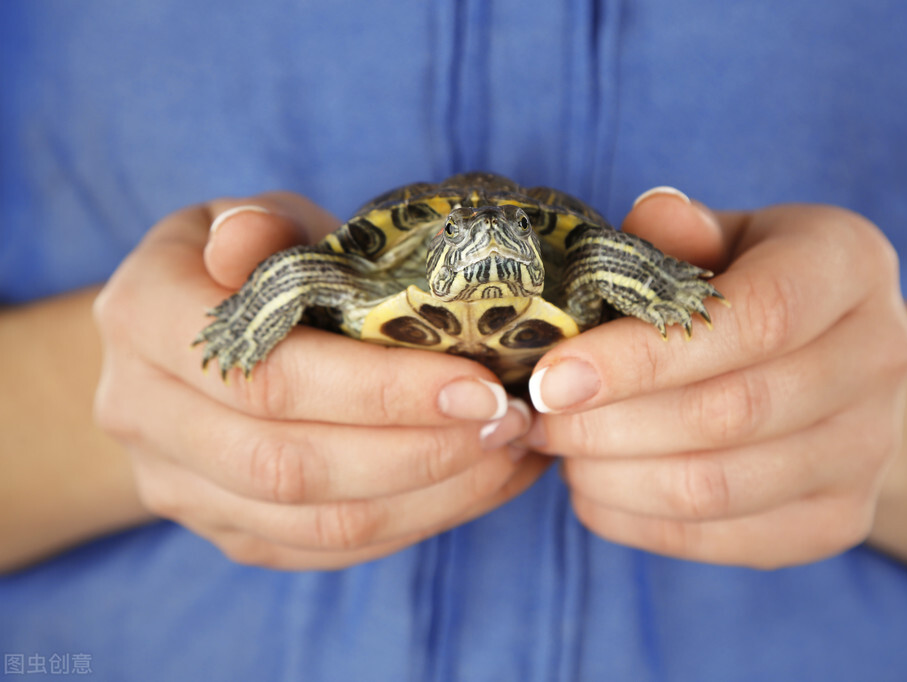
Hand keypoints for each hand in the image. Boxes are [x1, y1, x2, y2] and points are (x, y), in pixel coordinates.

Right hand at [94, 193, 548, 569]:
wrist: (190, 345)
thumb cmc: (242, 267)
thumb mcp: (250, 221)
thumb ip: (260, 228)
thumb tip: (253, 236)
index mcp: (145, 319)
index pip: (267, 377)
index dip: (379, 391)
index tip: (478, 384)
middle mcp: (144, 415)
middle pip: (292, 467)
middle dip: (420, 451)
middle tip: (510, 421)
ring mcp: (182, 489)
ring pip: (319, 524)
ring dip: (432, 495)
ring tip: (510, 452)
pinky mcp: (230, 533)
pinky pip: (330, 550)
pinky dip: (418, 521)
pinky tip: (481, 483)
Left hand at [524, 190, 906, 567]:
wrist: (839, 363)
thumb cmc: (756, 285)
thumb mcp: (726, 235)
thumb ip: (682, 232)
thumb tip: (649, 220)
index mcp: (849, 265)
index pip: (754, 318)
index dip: (643, 355)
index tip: (553, 377)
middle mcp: (881, 357)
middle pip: (729, 412)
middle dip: (609, 423)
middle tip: (539, 419)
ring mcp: (870, 449)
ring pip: (717, 487)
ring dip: (614, 477)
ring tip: (560, 453)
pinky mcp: (843, 518)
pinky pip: (722, 538)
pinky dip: (638, 523)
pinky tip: (594, 491)